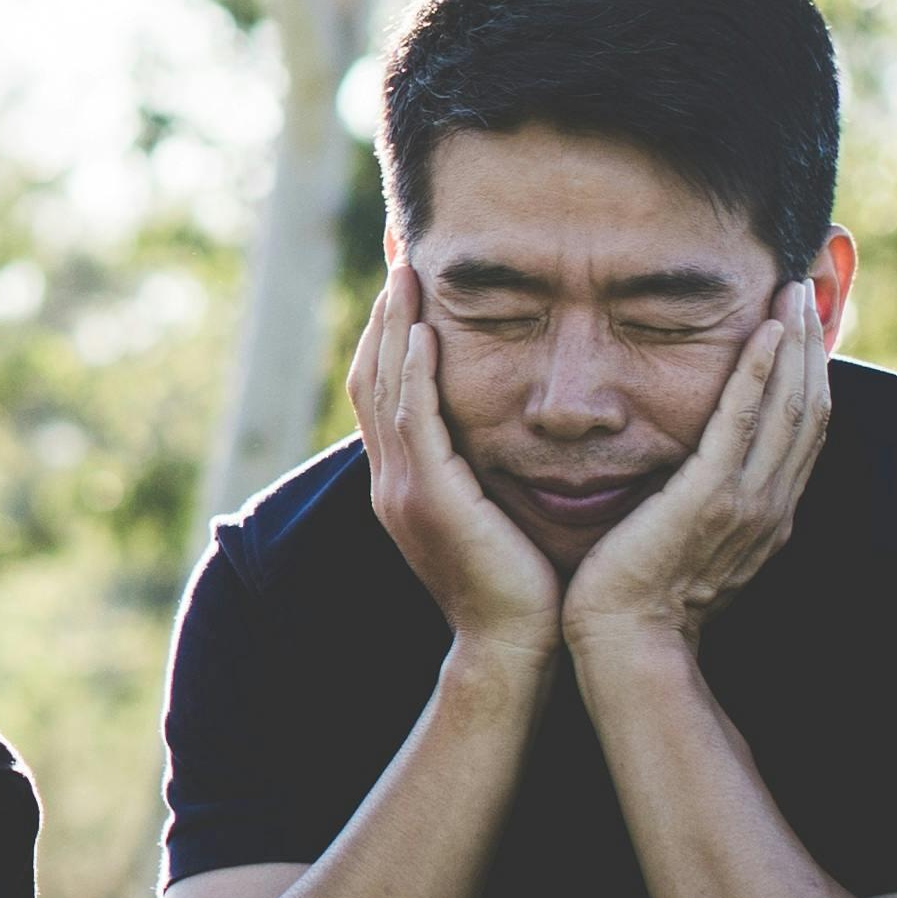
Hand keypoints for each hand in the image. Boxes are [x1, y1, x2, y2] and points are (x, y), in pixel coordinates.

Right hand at [352, 265, 559, 661]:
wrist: (515, 648)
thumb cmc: (524, 585)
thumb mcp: (495, 512)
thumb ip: (487, 466)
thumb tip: (516, 423)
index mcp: (405, 481)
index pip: (385, 387)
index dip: (391, 330)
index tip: (407, 276)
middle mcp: (391, 479)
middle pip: (372, 374)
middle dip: (385, 310)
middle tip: (396, 248)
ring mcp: (403, 489)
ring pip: (386, 388)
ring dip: (395, 326)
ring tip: (408, 272)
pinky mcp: (430, 499)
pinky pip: (416, 423)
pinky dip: (416, 375)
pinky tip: (428, 333)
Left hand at [565, 280, 828, 653]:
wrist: (628, 643)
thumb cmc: (638, 597)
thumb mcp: (687, 540)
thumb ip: (703, 502)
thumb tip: (694, 473)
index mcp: (768, 512)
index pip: (804, 428)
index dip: (809, 371)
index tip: (802, 323)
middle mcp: (771, 503)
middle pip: (810, 406)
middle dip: (811, 342)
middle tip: (806, 285)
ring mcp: (747, 500)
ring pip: (788, 405)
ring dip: (794, 341)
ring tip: (793, 289)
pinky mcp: (711, 497)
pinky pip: (742, 422)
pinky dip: (758, 372)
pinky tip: (765, 331)